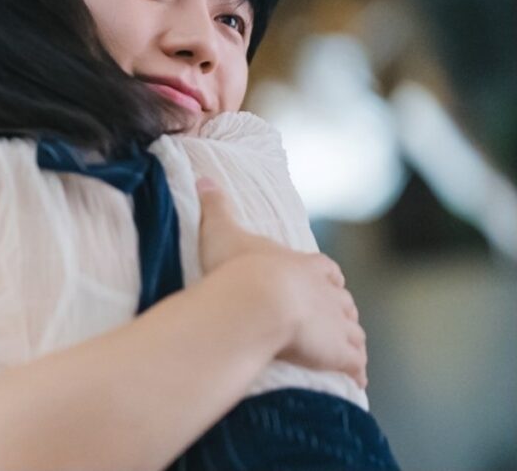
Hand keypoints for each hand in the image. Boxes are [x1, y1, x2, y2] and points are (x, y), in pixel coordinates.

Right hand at [196, 179, 367, 387]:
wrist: (255, 303)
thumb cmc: (236, 268)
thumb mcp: (221, 230)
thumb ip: (215, 205)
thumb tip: (203, 178)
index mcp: (306, 265)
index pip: (326, 270)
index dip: (325, 278)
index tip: (324, 283)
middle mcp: (328, 292)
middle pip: (344, 301)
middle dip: (339, 311)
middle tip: (330, 322)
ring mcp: (337, 323)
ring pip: (354, 332)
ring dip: (351, 341)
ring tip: (344, 354)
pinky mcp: (339, 353)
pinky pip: (356, 366)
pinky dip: (357, 373)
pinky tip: (354, 381)